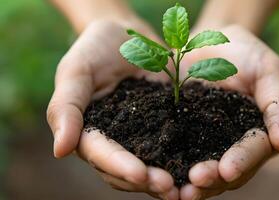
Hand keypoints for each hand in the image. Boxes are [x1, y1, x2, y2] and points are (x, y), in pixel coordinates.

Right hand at [46, 20, 177, 199]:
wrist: (129, 35)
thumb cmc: (96, 48)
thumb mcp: (76, 71)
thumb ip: (66, 107)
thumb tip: (60, 151)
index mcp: (88, 132)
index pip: (100, 155)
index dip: (120, 166)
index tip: (141, 175)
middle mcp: (114, 141)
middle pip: (126, 170)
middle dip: (147, 180)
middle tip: (170, 188)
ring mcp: (140, 136)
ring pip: (149, 166)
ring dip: (165, 178)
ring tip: (185, 188)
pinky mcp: (163, 127)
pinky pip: (171, 147)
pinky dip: (182, 160)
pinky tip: (198, 167)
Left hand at [178, 25, 278, 198]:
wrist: (209, 40)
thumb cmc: (244, 52)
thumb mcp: (268, 69)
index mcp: (259, 131)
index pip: (255, 152)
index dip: (242, 162)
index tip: (226, 170)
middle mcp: (234, 144)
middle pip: (229, 171)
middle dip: (213, 180)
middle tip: (195, 184)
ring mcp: (207, 142)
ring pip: (205, 171)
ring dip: (193, 184)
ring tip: (177, 192)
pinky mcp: (183, 136)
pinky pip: (179, 155)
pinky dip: (172, 168)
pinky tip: (159, 176)